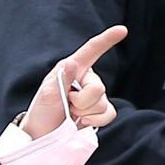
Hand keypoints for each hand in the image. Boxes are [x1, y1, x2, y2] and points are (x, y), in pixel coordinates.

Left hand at [23, 24, 128, 139]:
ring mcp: (94, 96)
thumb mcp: (47, 93)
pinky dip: (95, 120)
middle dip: (82, 102)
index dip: (107, 40)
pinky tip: (82, 122)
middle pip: (98, 88)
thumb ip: (62, 78)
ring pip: (103, 103)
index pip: (92, 50)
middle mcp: (86, 79)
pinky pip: (109, 114)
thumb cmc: (42, 110)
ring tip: (71, 113)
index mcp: (73, 68)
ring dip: (85, 113)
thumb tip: (72, 63)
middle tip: (68, 105)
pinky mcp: (99, 112)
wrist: (44, 134)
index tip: (122, 30)